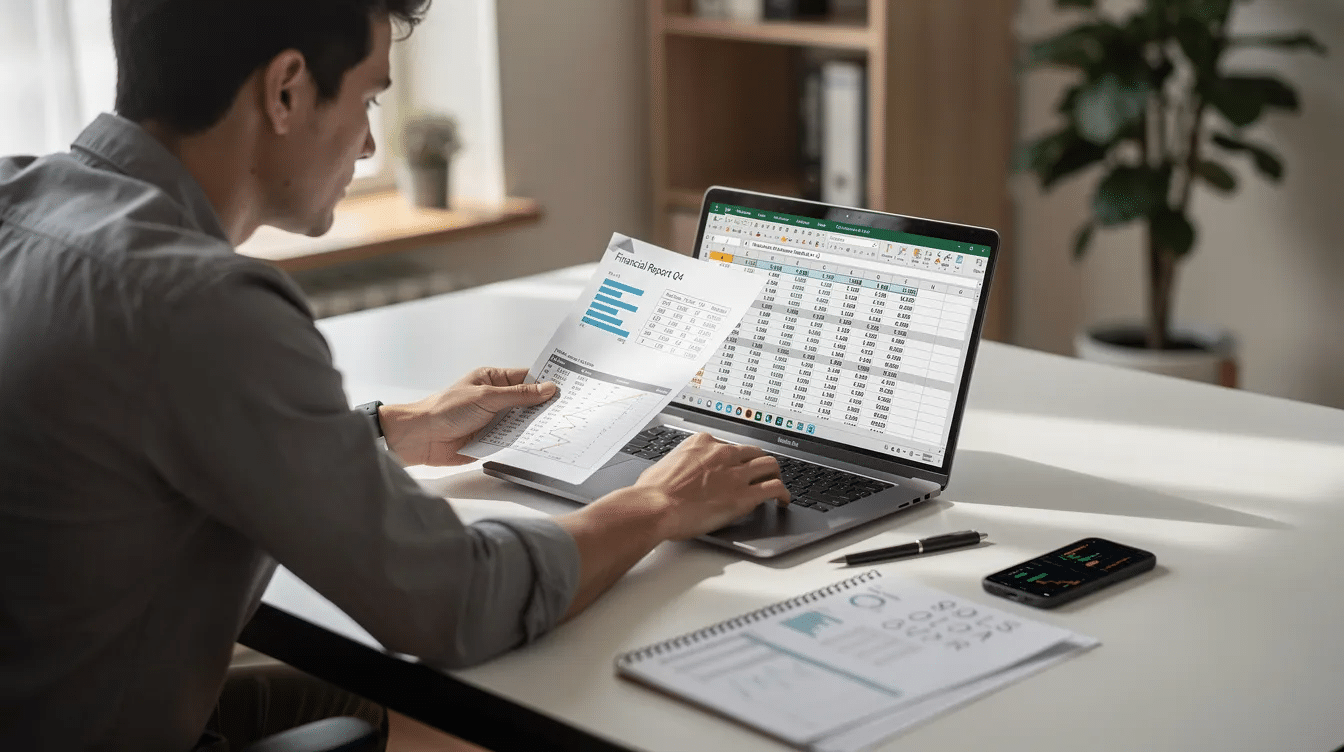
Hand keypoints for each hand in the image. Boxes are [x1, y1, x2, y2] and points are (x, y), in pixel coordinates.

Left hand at [380, 367, 556, 465]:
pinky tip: (539, 443)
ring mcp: (494, 420)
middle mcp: (495, 399)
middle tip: (569, 410)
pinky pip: (513, 440)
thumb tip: (547, 388)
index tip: (568, 387)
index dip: (546, 382)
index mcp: (493, 379)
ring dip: (535, 426)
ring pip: (523, 423)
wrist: (421, 438)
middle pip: (528, 402)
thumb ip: (519, 395)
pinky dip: (523, 442)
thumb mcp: (486, 397)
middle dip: (544, 407)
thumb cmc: (444, 409)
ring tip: (559, 427)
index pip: (526, 378)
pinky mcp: (491, 440)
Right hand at [632, 433, 788, 539]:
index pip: (730, 446)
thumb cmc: (653, 491)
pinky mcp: (744, 495)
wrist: (654, 507)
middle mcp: (723, 453)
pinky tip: (783, 500)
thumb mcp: (666, 464)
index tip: (736, 467)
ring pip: (770, 465)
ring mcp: (736, 473)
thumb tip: (680, 472)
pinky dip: (783, 494)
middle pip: (754, 452)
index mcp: (703, 443)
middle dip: (759, 463)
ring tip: (776, 485)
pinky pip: (775, 488)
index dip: (735, 459)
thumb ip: (681, 464)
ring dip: (774, 475)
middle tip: (762, 474)